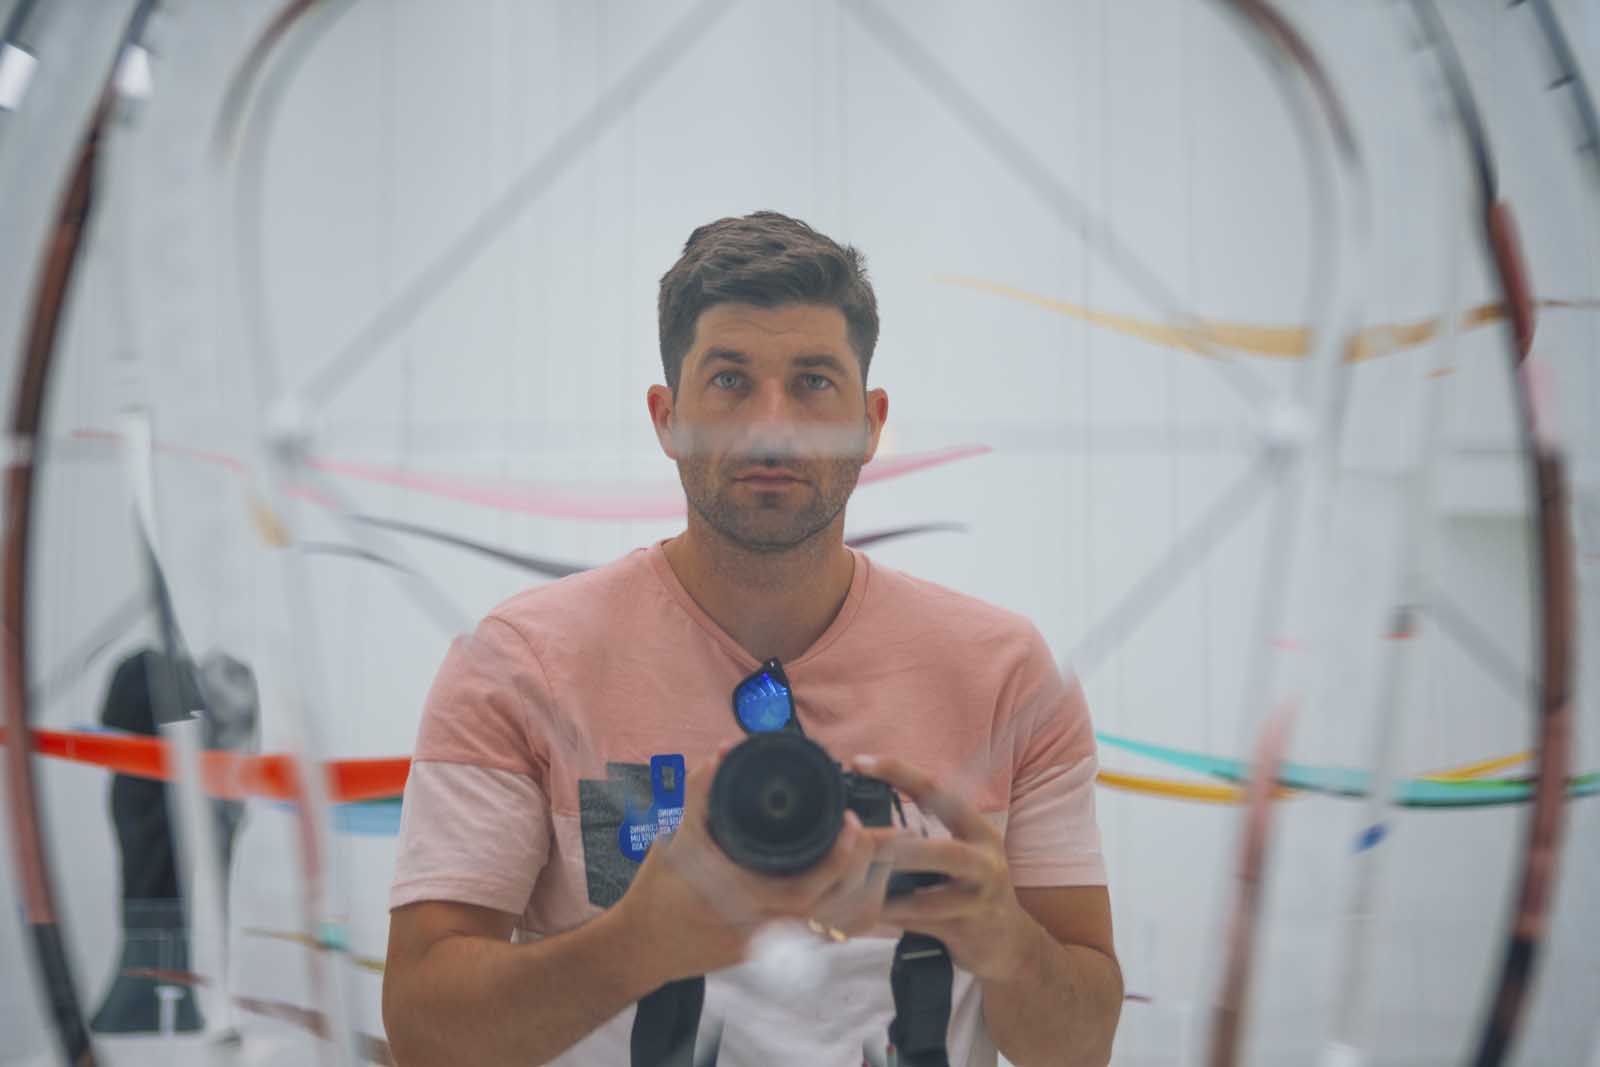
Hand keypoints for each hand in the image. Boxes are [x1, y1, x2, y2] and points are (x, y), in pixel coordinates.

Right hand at [615, 743, 896, 984]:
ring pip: (831, 926)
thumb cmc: (657, 891)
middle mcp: (762, 927)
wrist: (643, 945)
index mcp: (741, 900)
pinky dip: (839, 906)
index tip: (850, 823)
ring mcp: (770, 944)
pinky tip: (849, 878)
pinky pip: (817, 932)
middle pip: (830, 909)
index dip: (835, 860)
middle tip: (870, 831)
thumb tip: (724, 751)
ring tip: (868, 850)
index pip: (804, 890)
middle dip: (858, 870)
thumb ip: (699, 792)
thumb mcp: (673, 836)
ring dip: (855, 889)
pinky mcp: (772, 949)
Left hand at [855, 754, 1039, 982]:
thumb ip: (926, 834)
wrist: (1009, 942)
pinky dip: (893, 918)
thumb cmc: (972, 888)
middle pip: (945, 853)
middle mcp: (985, 861)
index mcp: (978, 830)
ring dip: (888, 894)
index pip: (938, 791)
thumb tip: (867, 818)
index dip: (898, 773)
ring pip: (931, 899)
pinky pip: (922, 925)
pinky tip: (869, 911)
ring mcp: (979, 900)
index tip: (860, 764)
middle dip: (898, 849)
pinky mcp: (967, 931)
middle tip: (860, 841)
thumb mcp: (962, 851)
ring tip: (856, 884)